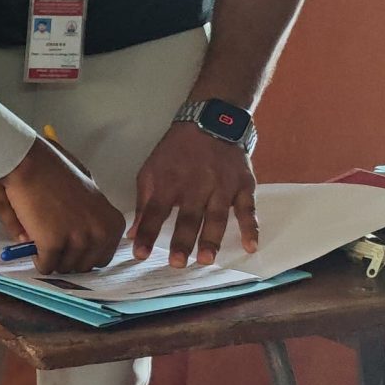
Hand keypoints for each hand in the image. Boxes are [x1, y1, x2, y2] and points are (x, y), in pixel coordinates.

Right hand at [0, 138, 123, 271]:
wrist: (31, 163)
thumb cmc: (56, 174)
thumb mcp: (89, 195)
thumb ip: (94, 220)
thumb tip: (86, 244)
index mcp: (112, 223)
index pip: (103, 257)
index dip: (83, 253)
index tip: (71, 243)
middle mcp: (100, 233)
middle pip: (84, 266)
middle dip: (68, 258)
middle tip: (54, 242)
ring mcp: (78, 239)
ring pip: (64, 268)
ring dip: (52, 258)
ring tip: (43, 237)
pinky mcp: (53, 244)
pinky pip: (46, 266)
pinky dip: (37, 259)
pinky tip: (34, 241)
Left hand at [132, 124, 257, 264]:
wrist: (211, 120)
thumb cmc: (176, 151)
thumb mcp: (151, 170)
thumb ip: (144, 203)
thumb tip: (133, 235)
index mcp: (169, 181)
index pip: (155, 211)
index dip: (148, 233)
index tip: (140, 254)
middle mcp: (196, 184)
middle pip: (188, 216)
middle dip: (182, 241)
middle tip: (178, 264)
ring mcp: (222, 185)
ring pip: (217, 215)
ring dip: (212, 238)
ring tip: (206, 259)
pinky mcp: (243, 184)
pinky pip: (248, 208)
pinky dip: (251, 227)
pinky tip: (251, 246)